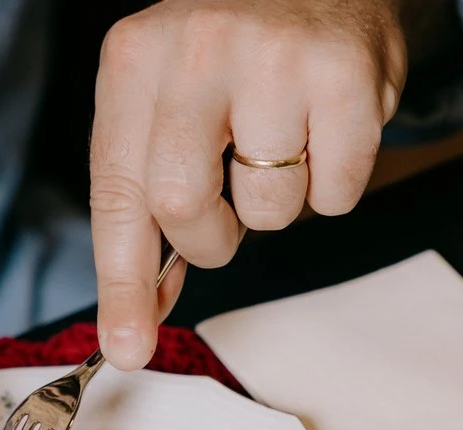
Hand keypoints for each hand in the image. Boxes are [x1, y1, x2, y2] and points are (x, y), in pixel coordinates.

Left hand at [90, 0, 406, 368]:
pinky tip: (323, 133)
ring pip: (267, 211)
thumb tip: (137, 316)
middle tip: (228, 208)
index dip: (122, 282)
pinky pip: (336, 195)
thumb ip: (144, 201)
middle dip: (210, 238)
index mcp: (134, 62)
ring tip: (280, 146)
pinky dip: (332, 187)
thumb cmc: (227, 60)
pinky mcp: (346, 74)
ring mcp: (274, 57)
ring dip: (274, 207)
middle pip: (183, 207)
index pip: (116, 193)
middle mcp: (196, 49)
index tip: (127, 347)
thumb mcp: (161, 104)